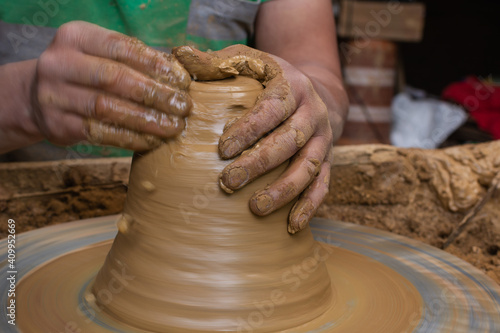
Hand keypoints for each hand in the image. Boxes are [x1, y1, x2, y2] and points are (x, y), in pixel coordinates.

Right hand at [31, 21, 191, 150]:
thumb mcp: (100, 55)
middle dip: (154, 94)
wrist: (36, 96)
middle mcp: (59, 63)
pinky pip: (99, 133)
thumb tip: (178, 77)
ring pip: (107, 108)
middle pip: (114, 78)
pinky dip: (130, 138)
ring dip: (146, 120)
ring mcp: (53, 95)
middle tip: (182, 107)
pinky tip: (152, 140)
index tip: (182, 81)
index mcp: (75, 37)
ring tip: (173, 127)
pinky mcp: (56, 124)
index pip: (121, 47)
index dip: (154, 64)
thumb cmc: (84, 74)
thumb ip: (133, 61)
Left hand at [173, 45, 333, 233]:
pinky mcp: (327, 160)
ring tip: (255, 208)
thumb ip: (215, 62)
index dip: (250, 129)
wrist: (314, 91)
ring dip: (284, 191)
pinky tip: (291, 225)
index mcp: (293, 86)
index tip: (222, 150)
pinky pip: (323, 185)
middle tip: (228, 183)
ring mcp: (323, 140)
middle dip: (260, 164)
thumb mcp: (247, 61)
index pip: (272, 109)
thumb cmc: (269, 78)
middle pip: (290, 142)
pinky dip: (309, 206)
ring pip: (309, 167)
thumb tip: (179, 54)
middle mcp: (313, 113)